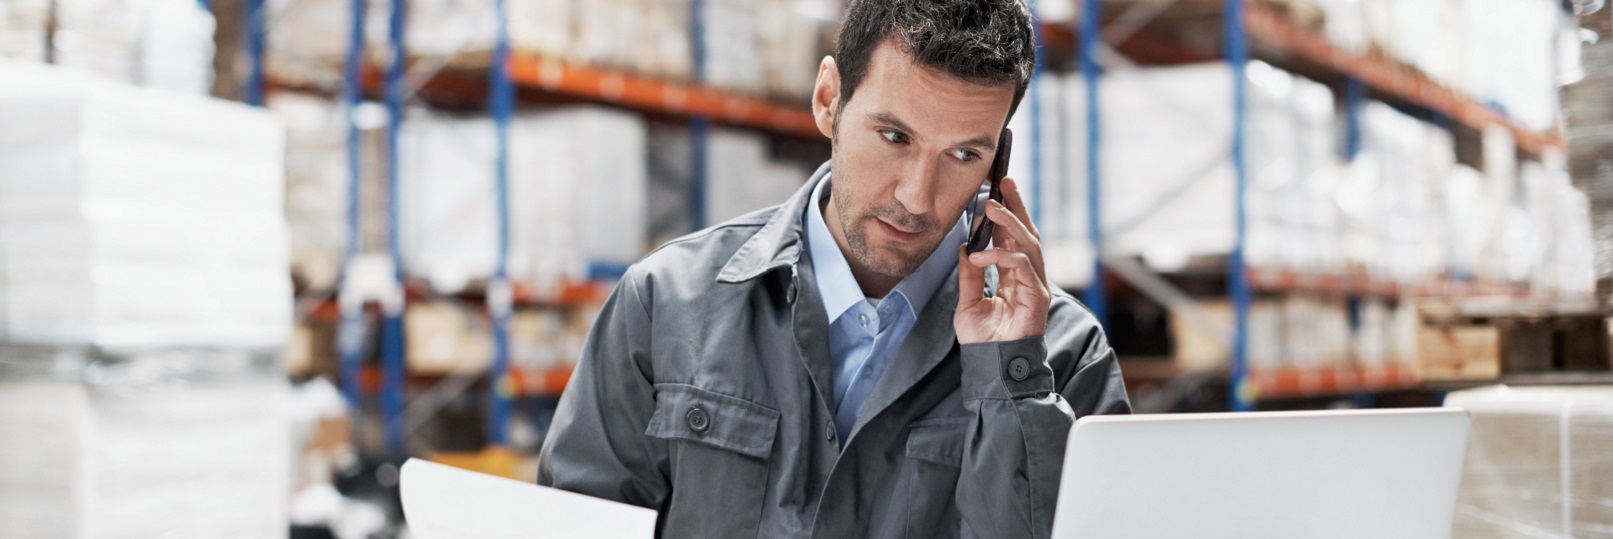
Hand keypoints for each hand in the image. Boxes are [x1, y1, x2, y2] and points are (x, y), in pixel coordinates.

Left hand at [955, 177, 1049, 343]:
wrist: (992, 367)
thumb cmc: (984, 341)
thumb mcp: (967, 302)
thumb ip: (969, 275)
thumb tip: (965, 247)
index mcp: (1013, 277)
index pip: (1013, 238)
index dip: (1007, 214)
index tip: (997, 191)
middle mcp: (1028, 278)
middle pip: (1027, 233)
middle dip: (1016, 206)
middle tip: (1004, 182)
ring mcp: (1035, 286)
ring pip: (1029, 244)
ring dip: (1010, 222)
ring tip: (992, 206)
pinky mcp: (1037, 297)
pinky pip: (1022, 266)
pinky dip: (1002, 255)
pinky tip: (981, 253)